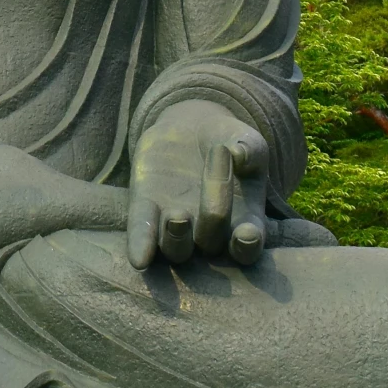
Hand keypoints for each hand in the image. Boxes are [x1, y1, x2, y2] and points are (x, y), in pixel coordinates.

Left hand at [126, 99, 267, 268]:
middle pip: (211, 241)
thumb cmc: (227, 141)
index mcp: (243, 221)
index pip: (248, 246)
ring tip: (178, 217)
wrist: (191, 129)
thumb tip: (239, 153)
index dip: (247, 245)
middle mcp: (209, 233)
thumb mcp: (246, 140)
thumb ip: (250, 149)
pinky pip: (142, 235)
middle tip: (213, 181)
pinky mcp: (146, 212)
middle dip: (213, 216)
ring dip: (176, 240)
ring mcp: (176, 226)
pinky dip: (140, 246)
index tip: (247, 234)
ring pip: (176, 250)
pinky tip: (138, 259)